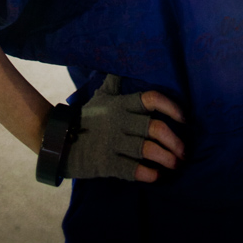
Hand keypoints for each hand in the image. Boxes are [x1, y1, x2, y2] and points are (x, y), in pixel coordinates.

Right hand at [62, 74, 185, 182]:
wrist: (58, 140)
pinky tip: (156, 176)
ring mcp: (113, 142)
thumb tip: (121, 66)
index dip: (171, 107)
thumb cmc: (86, 117)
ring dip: (166, 158)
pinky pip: (132, 169)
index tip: (184, 118)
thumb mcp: (101, 96)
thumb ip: (115, 83)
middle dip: (174, 141)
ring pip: (147, 149)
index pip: (151, 99)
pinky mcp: (106, 162)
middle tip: (184, 151)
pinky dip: (147, 173)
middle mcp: (120, 122)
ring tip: (175, 164)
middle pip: (154, 128)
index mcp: (121, 104)